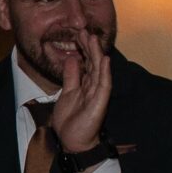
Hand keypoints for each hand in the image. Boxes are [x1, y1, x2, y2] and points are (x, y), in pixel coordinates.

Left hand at [47, 27, 112, 156]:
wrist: (73, 142)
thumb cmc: (71, 120)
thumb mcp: (67, 92)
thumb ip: (71, 76)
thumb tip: (73, 58)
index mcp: (86, 84)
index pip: (86, 62)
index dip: (83, 48)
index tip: (78, 34)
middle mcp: (93, 86)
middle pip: (93, 62)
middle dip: (89, 47)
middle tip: (85, 31)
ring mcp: (98, 94)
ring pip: (98, 70)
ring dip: (97, 54)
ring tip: (94, 39)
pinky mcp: (100, 102)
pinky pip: (104, 85)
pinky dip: (104, 72)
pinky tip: (104, 60)